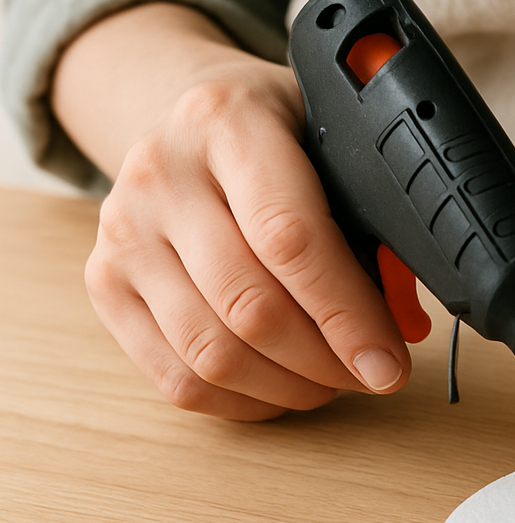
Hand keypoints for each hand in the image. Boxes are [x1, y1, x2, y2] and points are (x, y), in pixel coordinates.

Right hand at [55, 3, 412, 419]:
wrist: (185, 126)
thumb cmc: (277, 135)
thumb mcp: (334, 146)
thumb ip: (374, 227)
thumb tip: (402, 328)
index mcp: (227, 122)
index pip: (290, 236)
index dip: (347, 314)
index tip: (389, 362)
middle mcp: (160, 174)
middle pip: (249, 304)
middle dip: (325, 361)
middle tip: (372, 375)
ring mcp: (122, 232)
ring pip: (210, 353)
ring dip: (287, 387)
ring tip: (333, 381)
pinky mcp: (104, 283)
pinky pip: (174, 376)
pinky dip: (241, 400)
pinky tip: (282, 388)